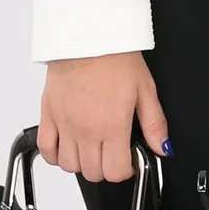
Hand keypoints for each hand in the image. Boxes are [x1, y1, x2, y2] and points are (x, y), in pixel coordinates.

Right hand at [38, 51, 171, 183]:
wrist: (87, 36)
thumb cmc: (115, 58)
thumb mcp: (145, 90)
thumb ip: (155, 124)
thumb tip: (162, 148)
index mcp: (112, 126)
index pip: (115, 172)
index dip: (125, 170)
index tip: (128, 160)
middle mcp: (86, 129)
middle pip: (93, 173)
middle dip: (105, 168)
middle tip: (111, 152)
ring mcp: (65, 124)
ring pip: (69, 166)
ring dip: (81, 162)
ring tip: (91, 148)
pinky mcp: (48, 114)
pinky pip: (45, 149)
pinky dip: (55, 155)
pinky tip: (67, 146)